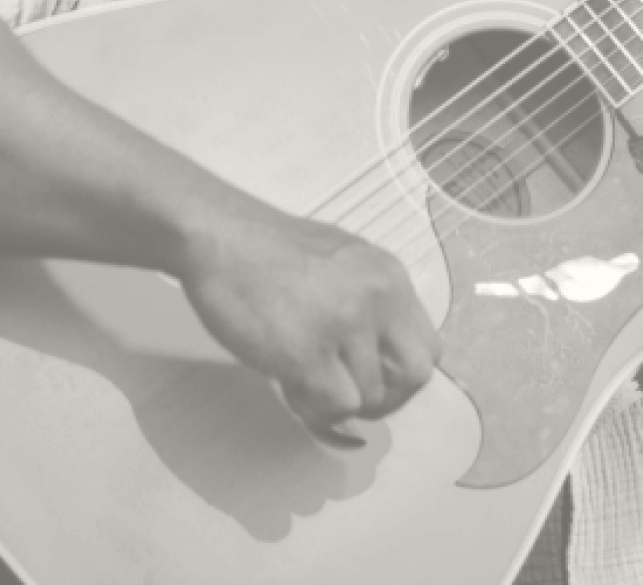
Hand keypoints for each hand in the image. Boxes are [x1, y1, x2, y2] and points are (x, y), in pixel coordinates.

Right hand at [177, 205, 438, 441]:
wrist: (215, 235)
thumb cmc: (266, 252)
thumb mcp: (339, 265)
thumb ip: (366, 308)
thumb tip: (373, 368)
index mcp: (388, 275)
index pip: (427, 348)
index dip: (399, 375)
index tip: (368, 379)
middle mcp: (377, 296)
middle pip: (414, 377)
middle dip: (383, 399)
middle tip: (344, 394)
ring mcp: (343, 322)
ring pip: (368, 398)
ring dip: (334, 400)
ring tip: (298, 375)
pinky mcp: (306, 350)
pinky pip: (333, 406)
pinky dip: (313, 408)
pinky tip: (288, 383)